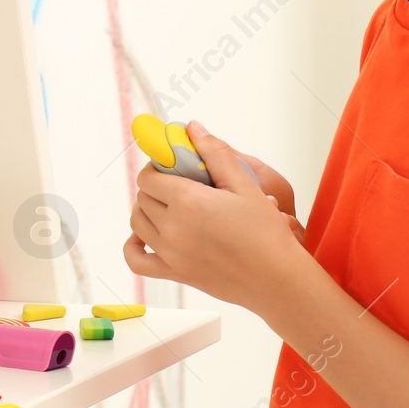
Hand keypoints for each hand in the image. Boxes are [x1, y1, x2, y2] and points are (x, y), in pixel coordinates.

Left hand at [125, 121, 305, 309]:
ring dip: (146, 209)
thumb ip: (216, 153)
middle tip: (178, 183)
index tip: (173, 166)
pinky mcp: (174, 274)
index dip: (158, 166)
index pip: (150, 176)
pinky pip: (136, 260)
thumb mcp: (245, 185)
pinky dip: (133, 246)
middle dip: (156, 185)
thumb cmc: (265, 233)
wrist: (275, 279)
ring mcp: (170, 253)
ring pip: (137, 223)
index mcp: (188, 201)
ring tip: (168, 205)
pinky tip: (145, 236)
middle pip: (143, 197)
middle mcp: (173, 228)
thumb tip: (193, 129)